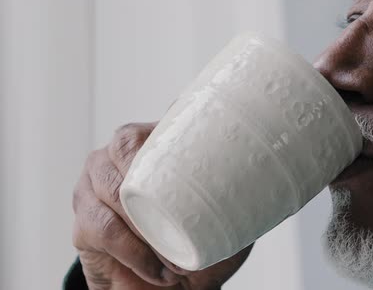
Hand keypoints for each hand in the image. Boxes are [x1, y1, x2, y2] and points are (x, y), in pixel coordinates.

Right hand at [72, 122, 252, 289]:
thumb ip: (239, 187)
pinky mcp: (83, 221)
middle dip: (150, 176)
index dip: (169, 128)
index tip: (191, 154)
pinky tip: (156, 267)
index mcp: (157, 146)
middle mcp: (121, 157)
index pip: (159, 120)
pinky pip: (101, 227)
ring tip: (173, 254)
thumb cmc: (199, 245)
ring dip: (143, 222)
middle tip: (177, 211)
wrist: (170, 289)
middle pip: (123, 143)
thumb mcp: (227, 215)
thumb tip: (268, 166)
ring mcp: (96, 186)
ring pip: (108, 186)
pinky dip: (133, 250)